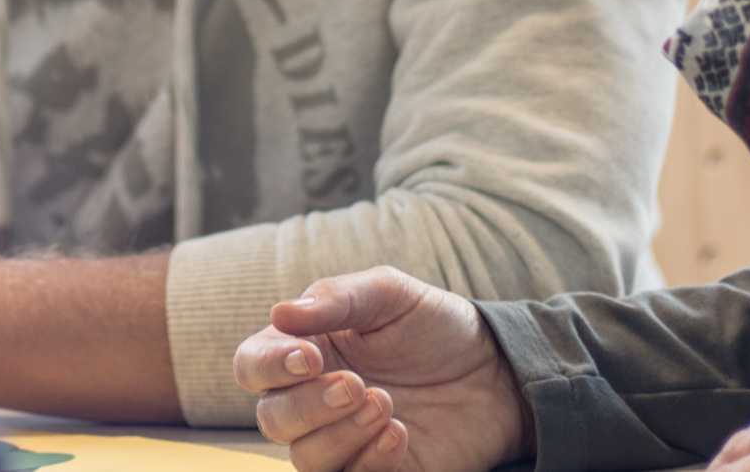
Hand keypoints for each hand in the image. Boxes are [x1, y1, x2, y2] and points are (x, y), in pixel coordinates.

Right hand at [233, 266, 530, 471]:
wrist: (496, 371)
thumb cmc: (434, 325)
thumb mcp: (390, 294)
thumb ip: (336, 299)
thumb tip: (280, 313)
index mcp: (304, 351)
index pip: (253, 365)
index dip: (269, 366)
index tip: (309, 357)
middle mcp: (314, 400)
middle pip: (272, 419)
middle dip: (309, 405)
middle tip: (357, 385)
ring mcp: (344, 441)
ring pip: (305, 459)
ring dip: (340, 435)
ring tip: (385, 404)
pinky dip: (369, 463)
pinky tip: (399, 434)